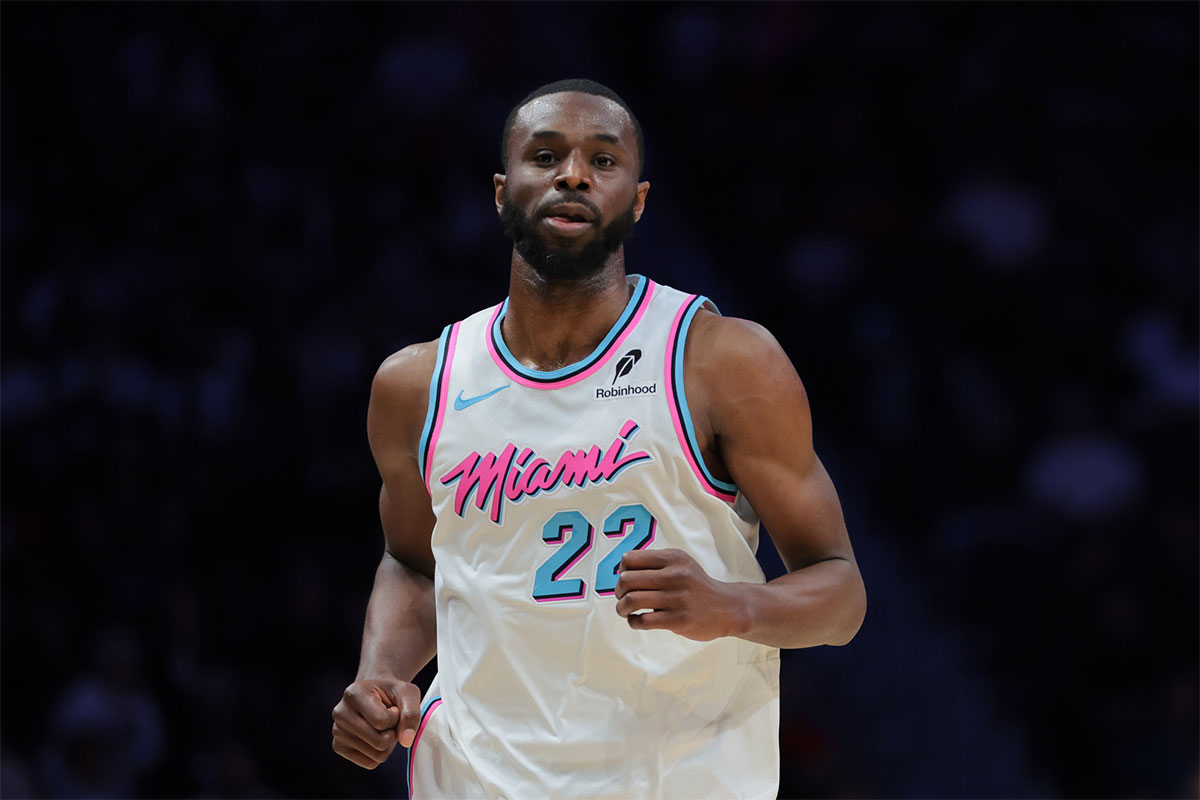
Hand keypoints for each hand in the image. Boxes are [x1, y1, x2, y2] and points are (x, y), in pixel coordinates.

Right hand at [331, 678, 421, 768]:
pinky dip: (380, 753)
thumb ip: (411, 714)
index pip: (382, 721)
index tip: (392, 707)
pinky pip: (370, 763)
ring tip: (382, 726)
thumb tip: (406, 741)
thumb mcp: (408, 694)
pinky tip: (376, 735)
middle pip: (379, 741)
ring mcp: (337, 731)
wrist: (376, 694)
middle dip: (393, 732)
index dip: (396, 717)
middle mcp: (340, 713)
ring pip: (376, 755)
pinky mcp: (339, 747)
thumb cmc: (392, 693)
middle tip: (389, 719)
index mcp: (354, 694)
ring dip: (388, 743)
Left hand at [614, 549, 746, 640]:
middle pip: (627, 580)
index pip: (630, 559)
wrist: (727, 607)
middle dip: (619, 591)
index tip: (627, 580)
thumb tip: (620, 571)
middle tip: (623, 597)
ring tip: (625, 611)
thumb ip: (655, 564)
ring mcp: (677, 598)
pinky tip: (637, 621)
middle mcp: (675, 575)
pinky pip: (643, 621)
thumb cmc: (696, 586)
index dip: (622, 571)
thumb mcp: (681, 565)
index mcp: (673, 558)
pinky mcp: (678, 620)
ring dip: (622, 608)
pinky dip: (633, 622)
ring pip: (632, 601)